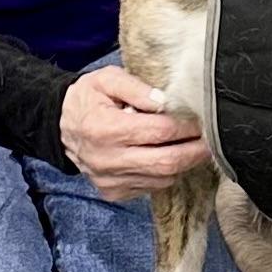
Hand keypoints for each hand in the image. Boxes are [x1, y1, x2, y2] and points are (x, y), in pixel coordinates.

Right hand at [60, 66, 209, 201]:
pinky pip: (150, 188)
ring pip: (160, 179)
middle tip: (211, 141)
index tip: (202, 120)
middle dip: (194, 152)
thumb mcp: (107, 79)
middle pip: (165, 162)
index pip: (159, 132)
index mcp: (105, 128)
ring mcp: (109, 180)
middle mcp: (107, 159)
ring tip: (194, 147)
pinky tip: (169, 157)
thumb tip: (165, 102)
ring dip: (183, 165)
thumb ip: (137, 87)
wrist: (60, 126)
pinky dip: (165, 175)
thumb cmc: (88, 98)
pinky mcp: (112, 192)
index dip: (186, 127)